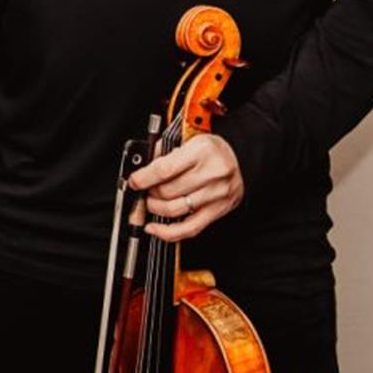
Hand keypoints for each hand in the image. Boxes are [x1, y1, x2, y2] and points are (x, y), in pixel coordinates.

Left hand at [128, 135, 244, 241]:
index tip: (134, 182)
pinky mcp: (219, 210)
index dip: (143, 178)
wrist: (239, 157)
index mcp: (202, 150)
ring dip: (155, 208)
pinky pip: (190, 228)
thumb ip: (163, 152)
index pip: (164, 170)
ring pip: (174, 209)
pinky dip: (168, 232)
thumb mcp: (186, 139)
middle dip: (149, 192)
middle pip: (168, 191)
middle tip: (144, 190)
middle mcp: (213, 172)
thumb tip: (140, 172)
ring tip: (151, 202)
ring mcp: (218, 194)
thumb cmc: (209, 149)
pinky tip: (154, 228)